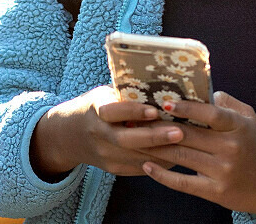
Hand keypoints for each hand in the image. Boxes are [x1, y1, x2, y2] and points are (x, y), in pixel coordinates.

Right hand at [30, 85, 184, 178]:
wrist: (70, 135)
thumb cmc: (98, 106)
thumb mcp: (106, 94)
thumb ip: (128, 94)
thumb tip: (165, 86)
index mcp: (95, 110)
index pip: (113, 112)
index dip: (133, 112)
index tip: (155, 110)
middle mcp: (98, 135)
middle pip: (126, 140)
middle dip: (155, 137)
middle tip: (180, 132)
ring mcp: (104, 155)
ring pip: (136, 157)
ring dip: (162, 153)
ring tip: (186, 146)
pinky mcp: (113, 168)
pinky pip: (138, 168)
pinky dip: (159, 163)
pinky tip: (178, 157)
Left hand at [141, 91, 255, 219]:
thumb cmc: (254, 146)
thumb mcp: (249, 119)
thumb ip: (228, 103)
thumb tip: (203, 91)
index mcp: (239, 127)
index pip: (212, 114)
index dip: (188, 108)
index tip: (166, 102)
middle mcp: (231, 148)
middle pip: (190, 135)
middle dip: (162, 126)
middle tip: (140, 118)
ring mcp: (223, 171)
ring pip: (182, 156)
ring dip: (157, 147)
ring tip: (137, 138)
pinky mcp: (215, 191)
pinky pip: (183, 182)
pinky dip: (162, 175)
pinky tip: (147, 166)